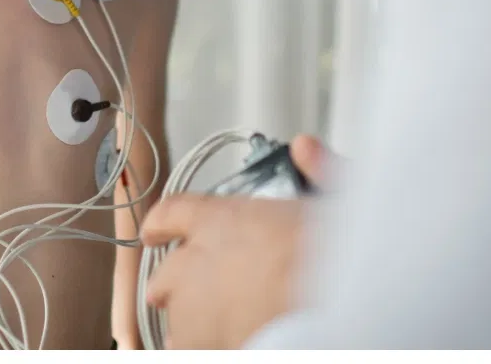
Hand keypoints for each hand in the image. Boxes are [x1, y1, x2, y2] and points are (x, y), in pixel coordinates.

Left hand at [140, 135, 329, 349]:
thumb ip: (319, 170)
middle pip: (164, 276)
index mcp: (220, 220)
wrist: (334, 304)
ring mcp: (195, 308)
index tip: (154, 231)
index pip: (172, 214)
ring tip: (213, 328)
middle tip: (190, 292)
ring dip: (190, 325)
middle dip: (174, 285)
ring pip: (175, 321)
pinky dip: (206, 349)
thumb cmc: (333, 258)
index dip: (161, 224)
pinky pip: (189, 351)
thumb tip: (306, 148)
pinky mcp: (204, 344)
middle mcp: (196, 264)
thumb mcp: (336, 199)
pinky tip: (226, 345)